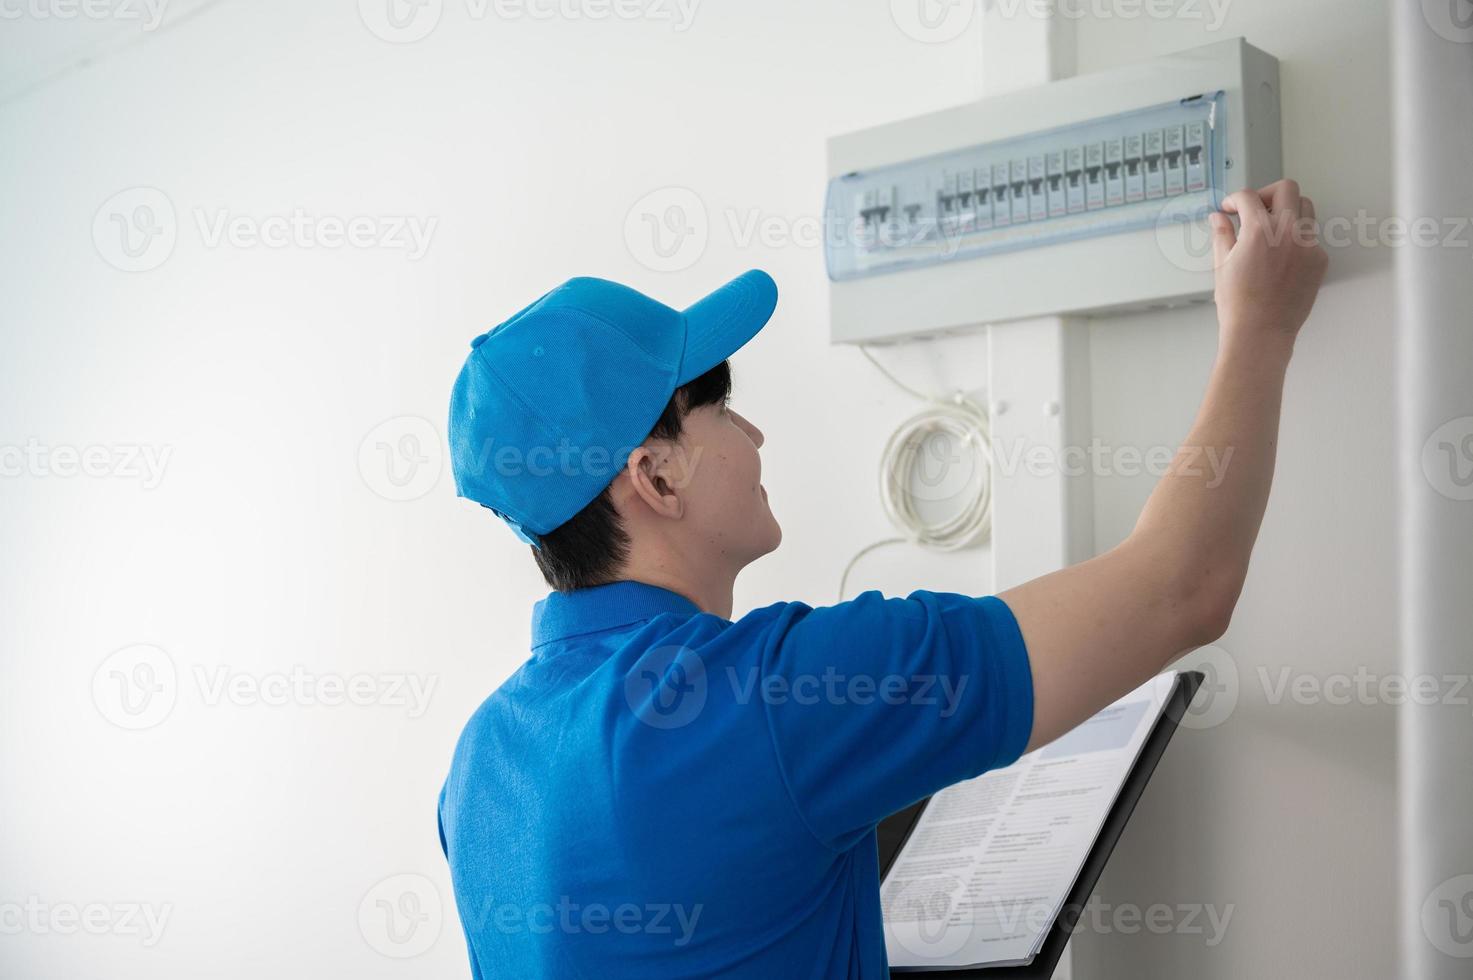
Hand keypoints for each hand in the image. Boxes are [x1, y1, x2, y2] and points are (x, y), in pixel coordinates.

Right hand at [1210, 179, 1328, 353]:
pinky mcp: (1319, 260)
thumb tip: (1218, 218)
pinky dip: (1295, 237)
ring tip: (1269, 229)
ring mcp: (1308, 245)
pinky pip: (1311, 236)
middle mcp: (1289, 232)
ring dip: (1286, 210)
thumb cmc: (1239, 305)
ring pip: (1305, 207)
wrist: (1261, 333)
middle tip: (1254, 208)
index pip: (1248, 197)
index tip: (1230, 208)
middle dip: (1266, 194)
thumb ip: (1222, 234)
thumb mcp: (1222, 265)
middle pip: (1286, 189)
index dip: (1234, 199)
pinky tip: (1279, 255)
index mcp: (1260, 231)